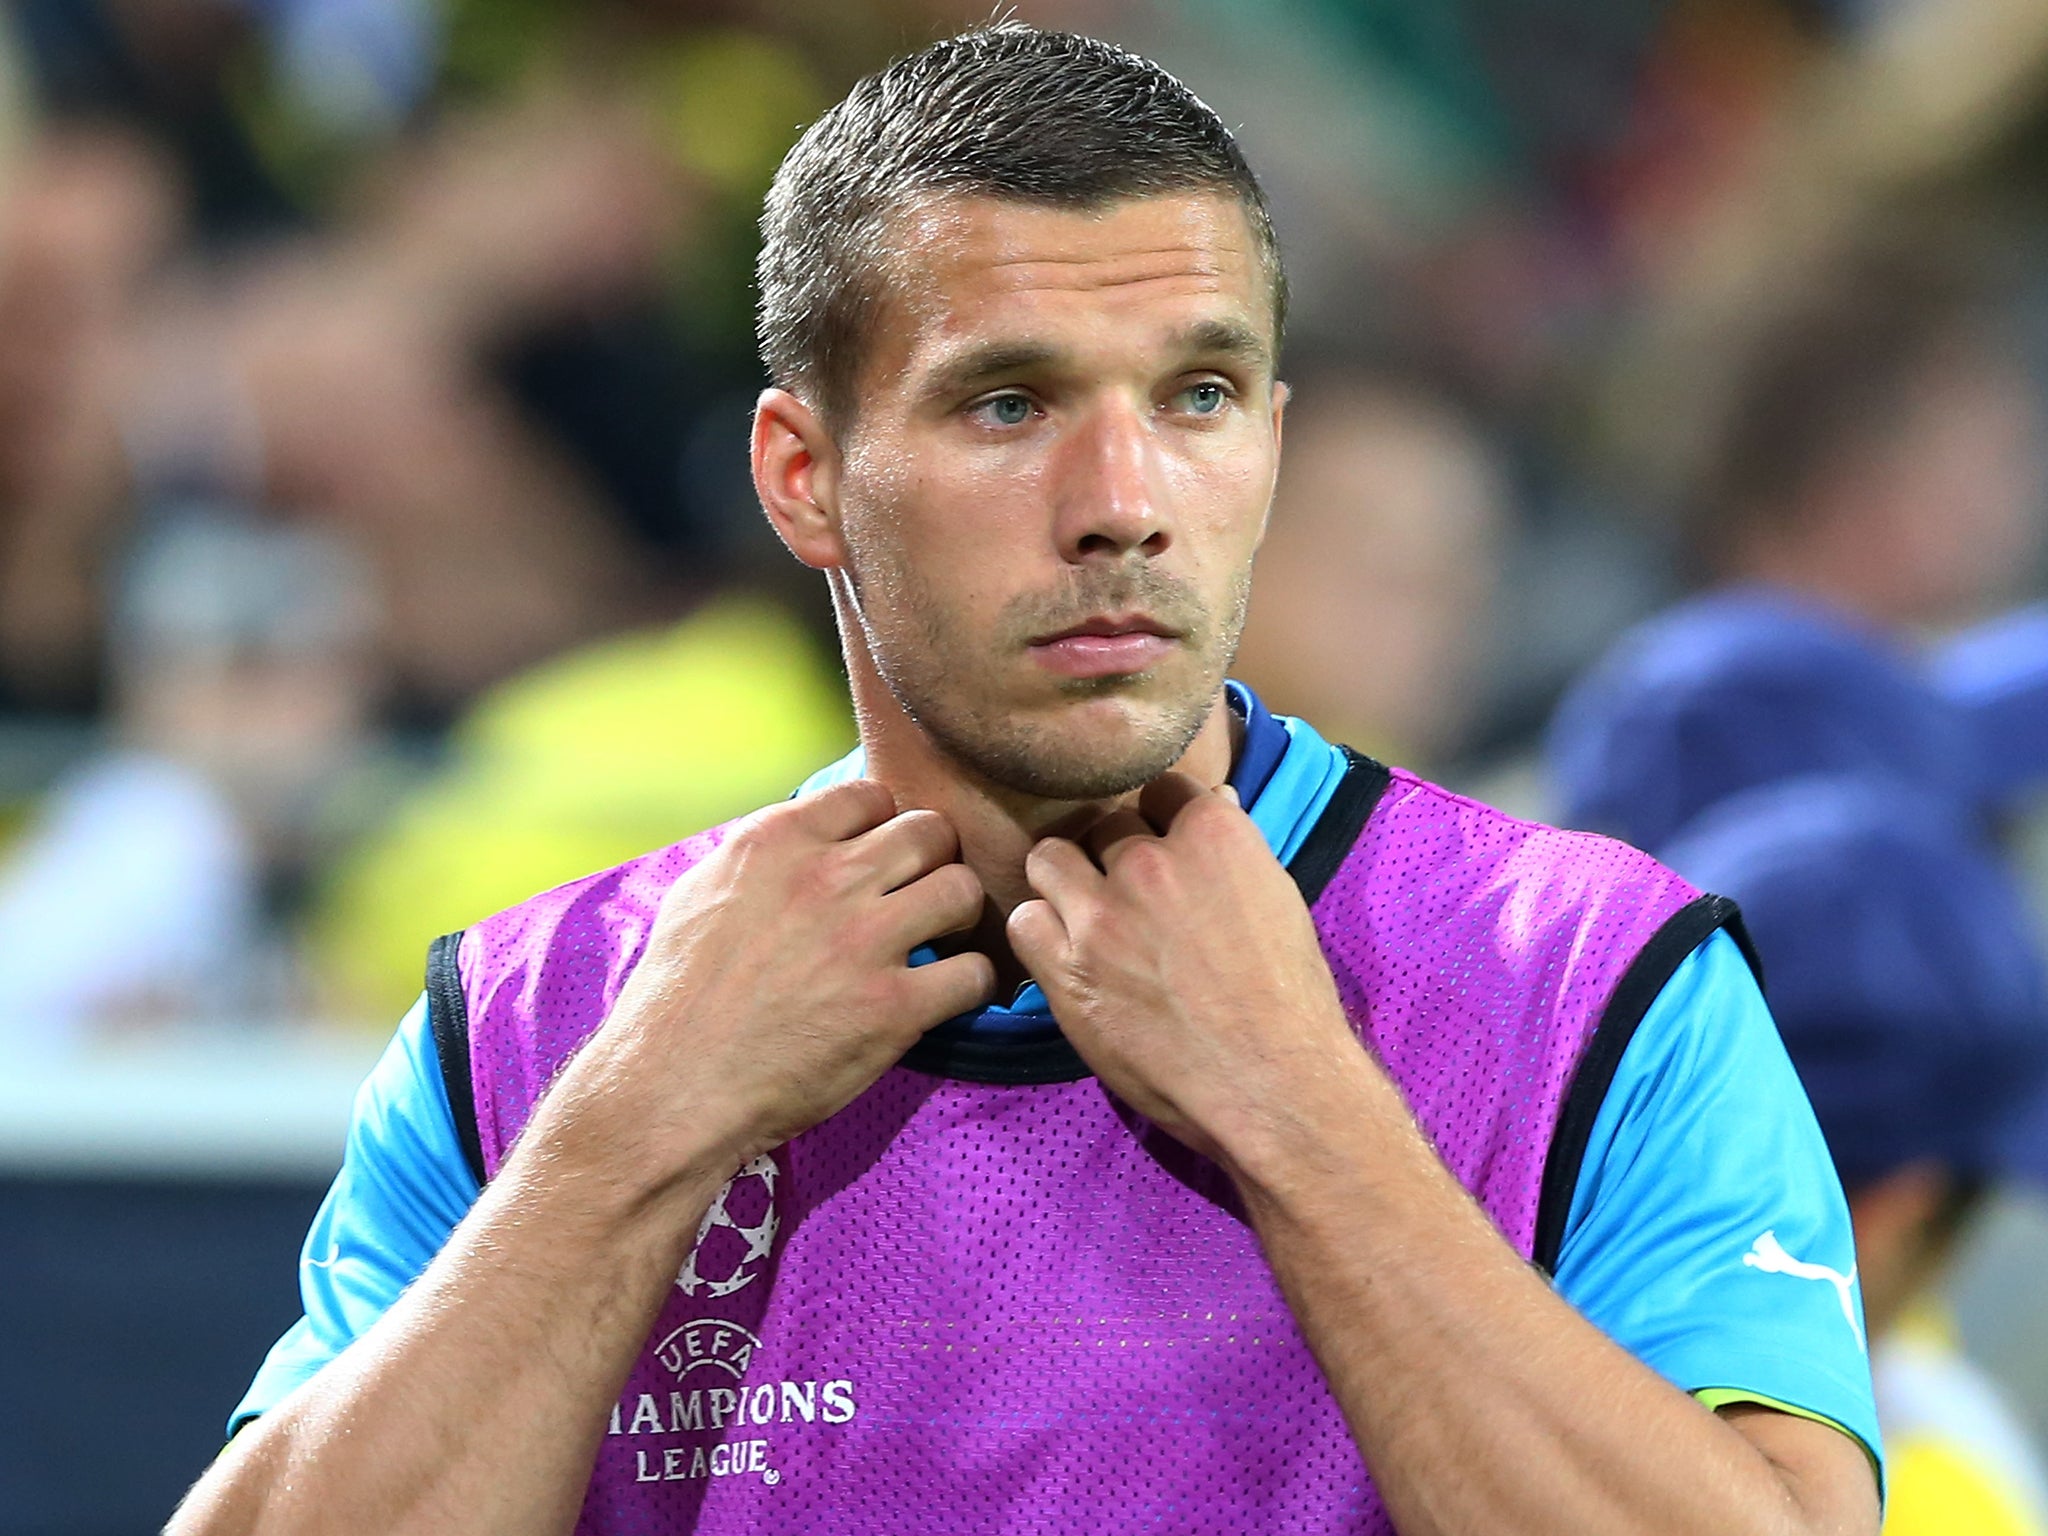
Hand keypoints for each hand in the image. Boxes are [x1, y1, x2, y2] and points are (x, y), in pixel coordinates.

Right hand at [541, 779, 994, 1194]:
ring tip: (941, 940)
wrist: (672, 1088)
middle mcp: (826, 879)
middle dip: (935, 859)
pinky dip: (971, 983)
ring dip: (960, 915)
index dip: (884, 826)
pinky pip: (974, 972)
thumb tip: (806, 841)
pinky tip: (946, 995)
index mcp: (775, 842)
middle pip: (929, 831)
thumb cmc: (676, 999)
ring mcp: (865, 941)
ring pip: (962, 889)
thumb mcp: (700, 895)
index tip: (881, 860)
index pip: (871, 795)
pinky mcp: (894, 1007)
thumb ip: (762, 859)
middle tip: (924, 894)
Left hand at [1008, 773, 1365, 1170]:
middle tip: (1128, 896)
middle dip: (1113, 854)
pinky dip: (1041, 934)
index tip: (1164, 849)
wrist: (1272, 1084)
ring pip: (1049, 859)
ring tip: (1086, 918)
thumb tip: (1213, 802)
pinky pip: (1023, 920)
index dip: (1159, 819)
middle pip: (1102, 824)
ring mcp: (1100, 913)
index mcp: (1211, 834)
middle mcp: (1148, 861)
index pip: (1159, 787)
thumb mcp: (1276, 901)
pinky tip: (1066, 958)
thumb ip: (1232, 851)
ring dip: (1065, 883)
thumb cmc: (1289, 999)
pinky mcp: (1067, 969)